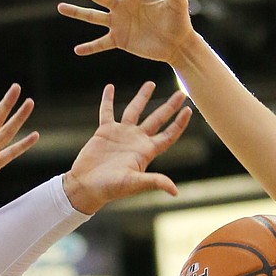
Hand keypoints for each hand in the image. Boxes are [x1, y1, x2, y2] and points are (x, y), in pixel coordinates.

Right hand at [59, 0, 195, 65]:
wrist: (176, 45)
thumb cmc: (179, 21)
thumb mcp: (177, 2)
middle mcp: (123, 7)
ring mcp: (119, 24)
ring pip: (93, 16)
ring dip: (77, 12)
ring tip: (60, 7)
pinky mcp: (120, 40)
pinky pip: (101, 44)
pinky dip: (90, 48)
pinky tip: (77, 50)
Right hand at [62, 81, 191, 214]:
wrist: (87, 186)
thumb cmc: (110, 188)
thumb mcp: (133, 183)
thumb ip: (153, 181)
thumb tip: (175, 192)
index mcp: (146, 152)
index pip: (168, 135)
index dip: (179, 123)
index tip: (188, 110)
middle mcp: (136, 141)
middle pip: (157, 119)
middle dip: (169, 107)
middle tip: (181, 94)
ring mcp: (121, 134)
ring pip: (134, 110)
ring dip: (142, 97)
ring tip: (150, 83)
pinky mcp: (105, 131)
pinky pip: (107, 111)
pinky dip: (108, 99)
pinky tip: (110, 87)